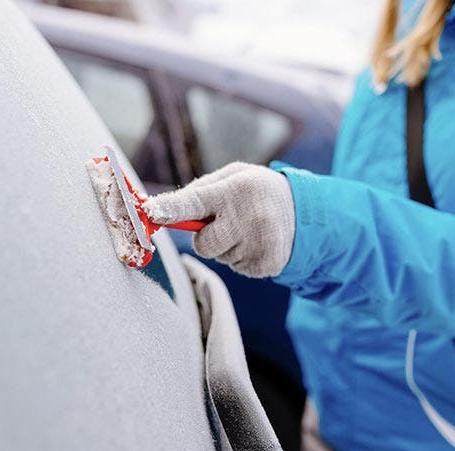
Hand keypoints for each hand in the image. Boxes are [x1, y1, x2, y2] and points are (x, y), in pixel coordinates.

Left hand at [143, 162, 294, 277]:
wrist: (304, 209)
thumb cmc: (254, 191)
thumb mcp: (232, 177)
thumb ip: (198, 192)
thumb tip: (159, 210)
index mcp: (235, 189)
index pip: (195, 201)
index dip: (170, 209)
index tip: (151, 211)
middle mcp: (248, 217)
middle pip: (203, 244)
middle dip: (208, 236)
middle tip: (228, 221)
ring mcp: (260, 244)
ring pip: (220, 258)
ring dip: (228, 246)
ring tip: (248, 229)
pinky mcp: (267, 265)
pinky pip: (236, 268)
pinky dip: (242, 257)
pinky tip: (257, 242)